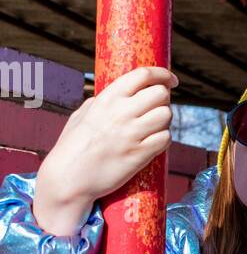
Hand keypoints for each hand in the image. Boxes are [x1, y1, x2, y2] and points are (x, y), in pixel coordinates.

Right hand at [34, 66, 178, 235]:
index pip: (143, 74)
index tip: (171, 80)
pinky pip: (165, 138)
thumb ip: (100, 103)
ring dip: (164, 120)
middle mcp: (121, 113)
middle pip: (160, 94)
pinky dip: (163, 139)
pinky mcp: (140, 155)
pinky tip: (153, 143)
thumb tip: (117, 96)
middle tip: (156, 109)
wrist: (68, 179)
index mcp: (107, 99)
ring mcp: (132, 134)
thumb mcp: (81, 116)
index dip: (163, 74)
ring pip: (166, 115)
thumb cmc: (71, 147)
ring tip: (153, 127)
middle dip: (163, 100)